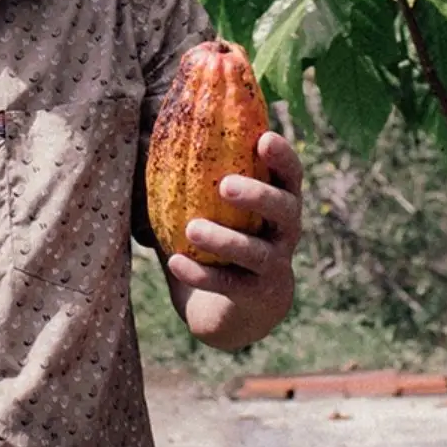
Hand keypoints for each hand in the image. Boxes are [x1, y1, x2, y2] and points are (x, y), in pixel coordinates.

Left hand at [166, 131, 302, 351]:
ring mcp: (275, 265)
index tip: (263, 138)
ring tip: (192, 229)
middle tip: (224, 185)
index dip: (282, 156)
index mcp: (280, 200)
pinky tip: (175, 263)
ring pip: (256, 252)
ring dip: (224, 240)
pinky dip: (202, 275)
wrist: (241, 308)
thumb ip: (200, 178)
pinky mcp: (257, 296)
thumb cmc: (226, 238)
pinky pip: (230, 286)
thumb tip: (155, 138)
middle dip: (257, 195)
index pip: (290, 173)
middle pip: (283, 208)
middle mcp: (286, 231)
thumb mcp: (220, 208)